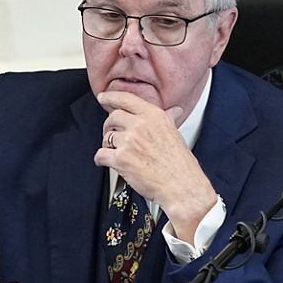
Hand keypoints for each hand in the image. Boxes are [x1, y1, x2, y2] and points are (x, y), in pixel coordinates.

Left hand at [94, 91, 217, 241]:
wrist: (181, 186)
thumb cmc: (180, 164)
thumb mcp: (176, 134)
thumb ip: (169, 120)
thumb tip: (174, 111)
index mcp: (154, 116)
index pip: (126, 99)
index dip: (111, 97)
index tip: (103, 98)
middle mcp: (141, 125)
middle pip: (112, 117)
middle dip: (109, 126)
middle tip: (111, 133)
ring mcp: (130, 141)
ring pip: (107, 137)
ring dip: (108, 145)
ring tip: (115, 152)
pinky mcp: (121, 159)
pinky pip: (100, 154)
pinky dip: (100, 159)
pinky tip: (106, 162)